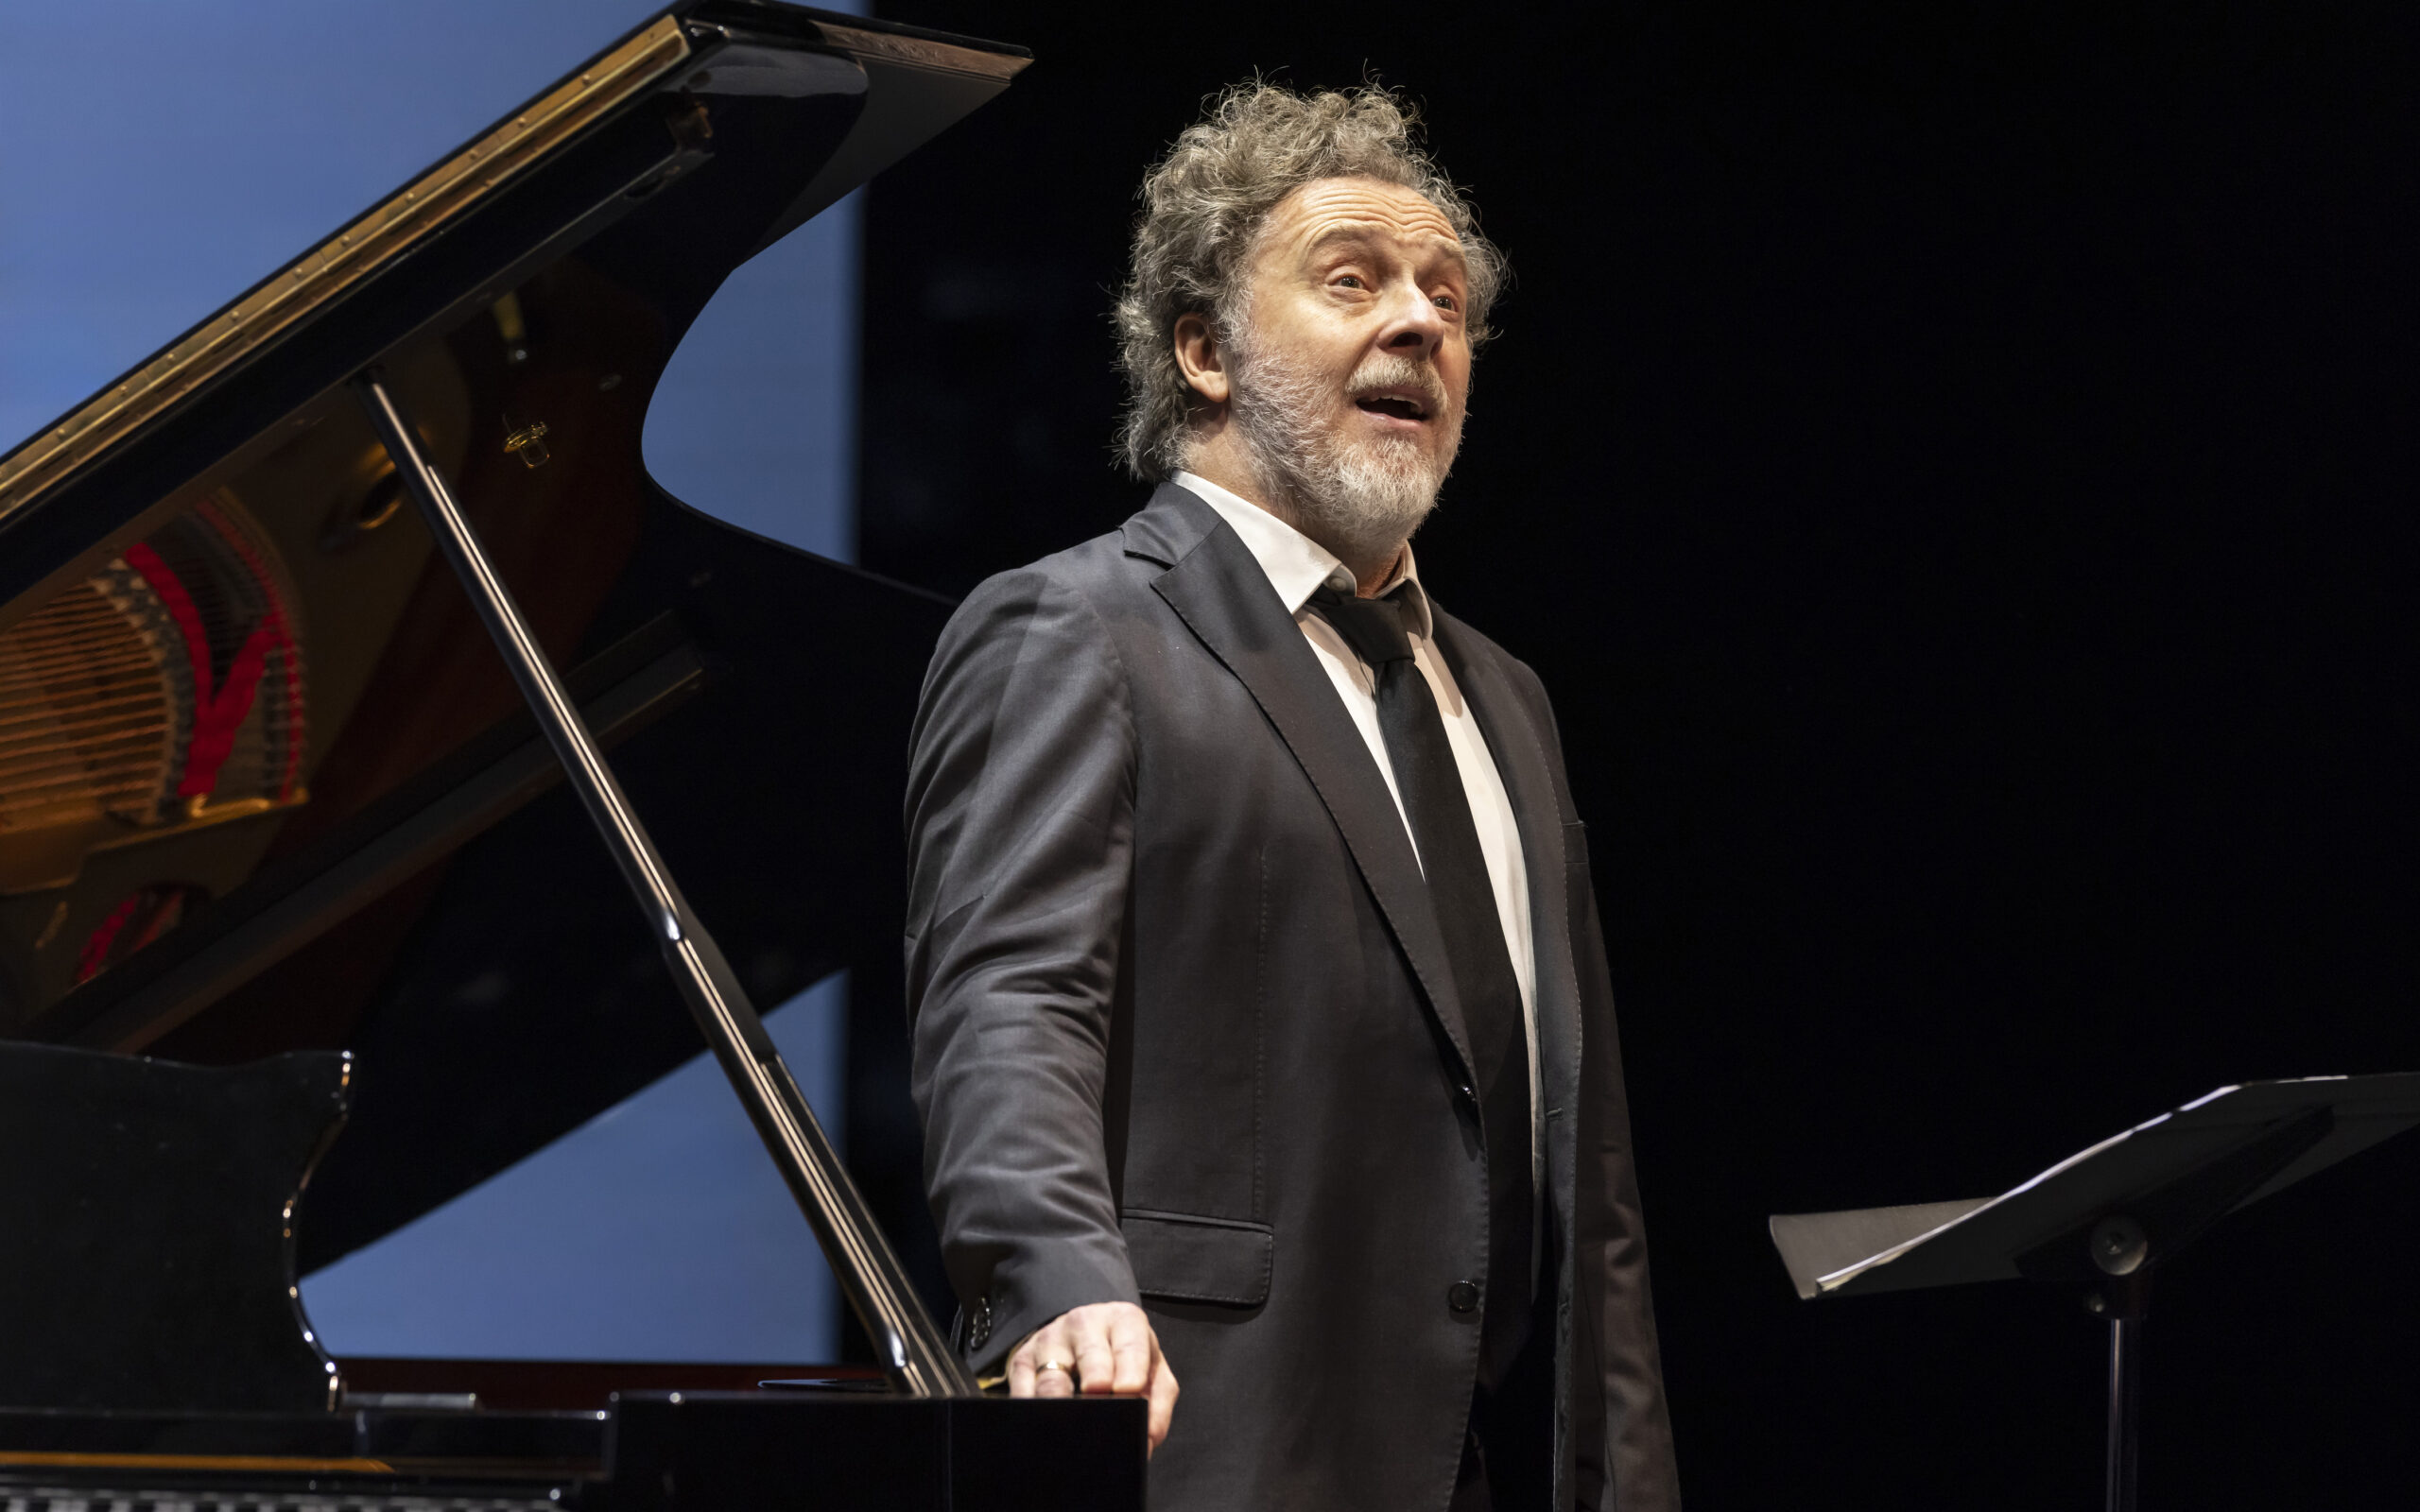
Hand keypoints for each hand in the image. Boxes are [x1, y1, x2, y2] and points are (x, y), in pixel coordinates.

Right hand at [1005, 1300, 1178, 1453]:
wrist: (1080, 1337)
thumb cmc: (1122, 1358)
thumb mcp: (1151, 1370)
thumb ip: (1157, 1402)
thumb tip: (1147, 1438)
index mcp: (1123, 1321)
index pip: (1130, 1342)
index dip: (1130, 1368)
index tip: (1129, 1390)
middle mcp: (1084, 1324)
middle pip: (1090, 1354)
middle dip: (1096, 1378)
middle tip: (1101, 1405)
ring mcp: (1050, 1341)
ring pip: (1052, 1377)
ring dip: (1062, 1404)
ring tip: (1072, 1427)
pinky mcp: (1022, 1360)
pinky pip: (1023, 1391)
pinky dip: (1033, 1411)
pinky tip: (1043, 1426)